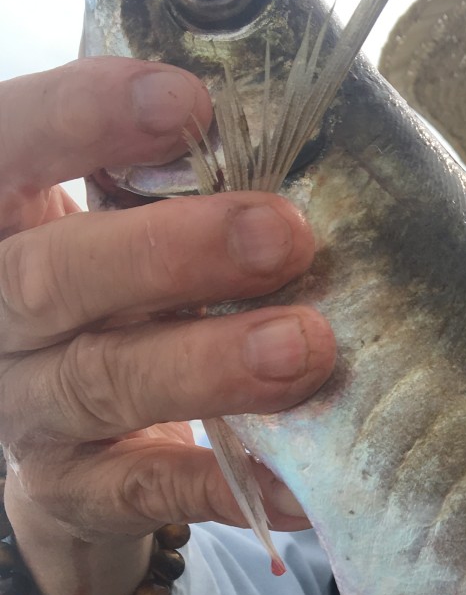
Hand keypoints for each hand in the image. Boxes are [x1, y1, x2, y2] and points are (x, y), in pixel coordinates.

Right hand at [0, 57, 335, 594]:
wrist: (75, 454)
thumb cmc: (116, 306)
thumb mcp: (117, 231)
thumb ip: (166, 187)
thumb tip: (293, 136)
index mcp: (2, 223)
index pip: (1, 148)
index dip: (78, 118)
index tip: (187, 101)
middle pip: (51, 276)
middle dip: (171, 251)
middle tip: (284, 233)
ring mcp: (25, 411)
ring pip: (102, 383)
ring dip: (209, 363)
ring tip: (307, 347)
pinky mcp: (73, 492)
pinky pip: (146, 492)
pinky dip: (223, 485)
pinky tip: (298, 485)